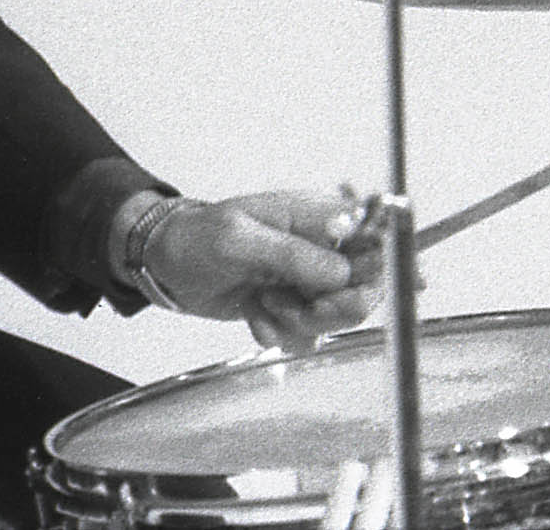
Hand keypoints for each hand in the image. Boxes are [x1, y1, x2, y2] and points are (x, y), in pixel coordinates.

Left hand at [137, 188, 380, 348]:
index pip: (374, 236)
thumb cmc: (197, 237)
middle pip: (364, 285)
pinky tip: (255, 317)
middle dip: (335, 307)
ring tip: (264, 305)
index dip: (383, 266)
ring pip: (336, 315)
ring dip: (301, 322)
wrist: (166, 264)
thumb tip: (342, 271)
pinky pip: (306, 332)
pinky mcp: (291, 306)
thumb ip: (291, 254)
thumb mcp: (238, 239)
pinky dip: (281, 333)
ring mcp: (306, 279)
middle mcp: (319, 247)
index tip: (355, 292)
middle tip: (303, 309)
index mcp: (314, 216)